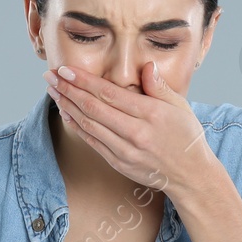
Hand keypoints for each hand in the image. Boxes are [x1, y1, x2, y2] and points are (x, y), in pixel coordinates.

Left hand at [44, 60, 216, 195]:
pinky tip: (66, 113)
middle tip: (50, 76)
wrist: (191, 175)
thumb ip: (159, 86)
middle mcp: (136, 133)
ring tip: (53, 91)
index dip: (84, 81)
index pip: (109, 94)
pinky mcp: (118, 163)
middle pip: (93, 108)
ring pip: (89, 125)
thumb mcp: (179, 106)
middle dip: (68, 90)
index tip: (66, 70)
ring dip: (67, 107)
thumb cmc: (186, 136)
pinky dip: (76, 126)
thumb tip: (145, 66)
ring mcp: (125, 151)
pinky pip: (92, 142)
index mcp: (151, 114)